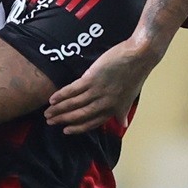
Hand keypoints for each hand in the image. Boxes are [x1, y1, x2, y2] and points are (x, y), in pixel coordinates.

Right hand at [44, 33, 160, 133]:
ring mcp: (97, 92)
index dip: (77, 128)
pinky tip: (52, 98)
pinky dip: (61, 95)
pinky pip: (72, 90)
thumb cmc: (135, 75)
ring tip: (48, 112)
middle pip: (79, 115)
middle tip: (50, 122)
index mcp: (113, 110)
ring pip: (74, 104)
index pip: (91, 123)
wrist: (139, 56)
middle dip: (63, 119)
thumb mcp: (130, 97)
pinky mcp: (91, 79)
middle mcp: (104, 104)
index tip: (66, 130)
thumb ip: (122, 111)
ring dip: (59, 109)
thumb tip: (123, 123)